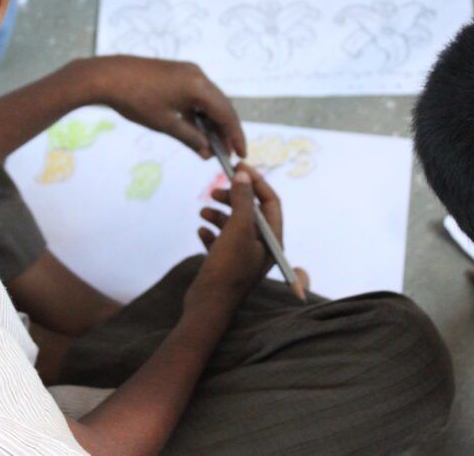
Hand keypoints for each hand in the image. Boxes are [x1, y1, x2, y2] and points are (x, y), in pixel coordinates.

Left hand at [84, 56, 246, 158]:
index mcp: (198, 86)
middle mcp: (198, 75)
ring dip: (212, 122)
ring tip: (212, 145)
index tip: (241, 154)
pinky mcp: (177, 73)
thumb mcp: (165, 124)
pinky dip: (199, 113)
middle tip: (227, 153)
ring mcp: (187, 72)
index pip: (226, 114)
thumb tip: (207, 152)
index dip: (235, 136)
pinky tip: (197, 129)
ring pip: (209, 101)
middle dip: (225, 130)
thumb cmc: (136, 100)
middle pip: (221, 106)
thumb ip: (191, 138)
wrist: (107, 76)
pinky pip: (196, 95)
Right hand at [185, 164, 282, 309]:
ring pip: (233, 225)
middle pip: (250, 212)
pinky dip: (211, 233)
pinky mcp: (227, 266)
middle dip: (233, 197)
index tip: (237, 166)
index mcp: (272, 240)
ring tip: (202, 212)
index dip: (256, 181)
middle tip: (215, 189)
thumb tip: (243, 175)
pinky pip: (220, 242)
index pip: (270, 202)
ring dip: (218, 215)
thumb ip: (243, 200)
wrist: (208, 307)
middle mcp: (261, 248)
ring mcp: (244, 258)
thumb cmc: (227, 269)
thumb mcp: (237, 229)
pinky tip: (201, 232)